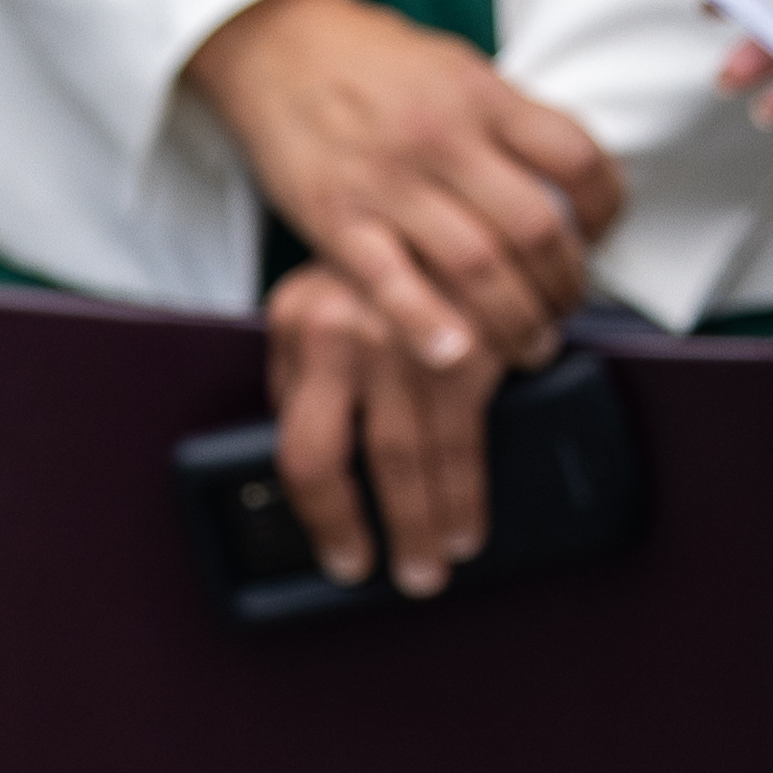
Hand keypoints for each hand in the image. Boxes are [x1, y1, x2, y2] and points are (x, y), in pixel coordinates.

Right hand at [183, 0, 624, 379]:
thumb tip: (573, 188)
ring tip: (529, 345)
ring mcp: (386, 179)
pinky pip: (390, 283)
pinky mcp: (334, 217)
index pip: (577, 157)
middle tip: (565, 307)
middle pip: (534, 227)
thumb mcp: (456, 69)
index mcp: (481, 95)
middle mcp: (440, 136)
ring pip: (476, 266)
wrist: (275, 46)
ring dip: (515, 321)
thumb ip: (510, 122)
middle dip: (564, 284)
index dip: (606, 208)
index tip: (601, 234)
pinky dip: (427, 325)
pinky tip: (455, 355)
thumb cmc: (374, 64)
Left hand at [259, 259, 515, 595]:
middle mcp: (339, 330)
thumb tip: (310, 466)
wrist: (477, 199)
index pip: (295, 444)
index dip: (319, 515)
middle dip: (367, 532)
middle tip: (390, 573)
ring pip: (403, 462)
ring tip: (432, 563)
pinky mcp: (465, 346)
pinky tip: (468, 522)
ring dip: (424, 525)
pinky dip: (466, 493)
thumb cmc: (400, 265)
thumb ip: (309, 371)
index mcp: (299, 322)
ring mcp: (400, 339)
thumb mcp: (329, 298)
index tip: (342, 554)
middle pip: (335, 462)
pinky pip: (463, 442)